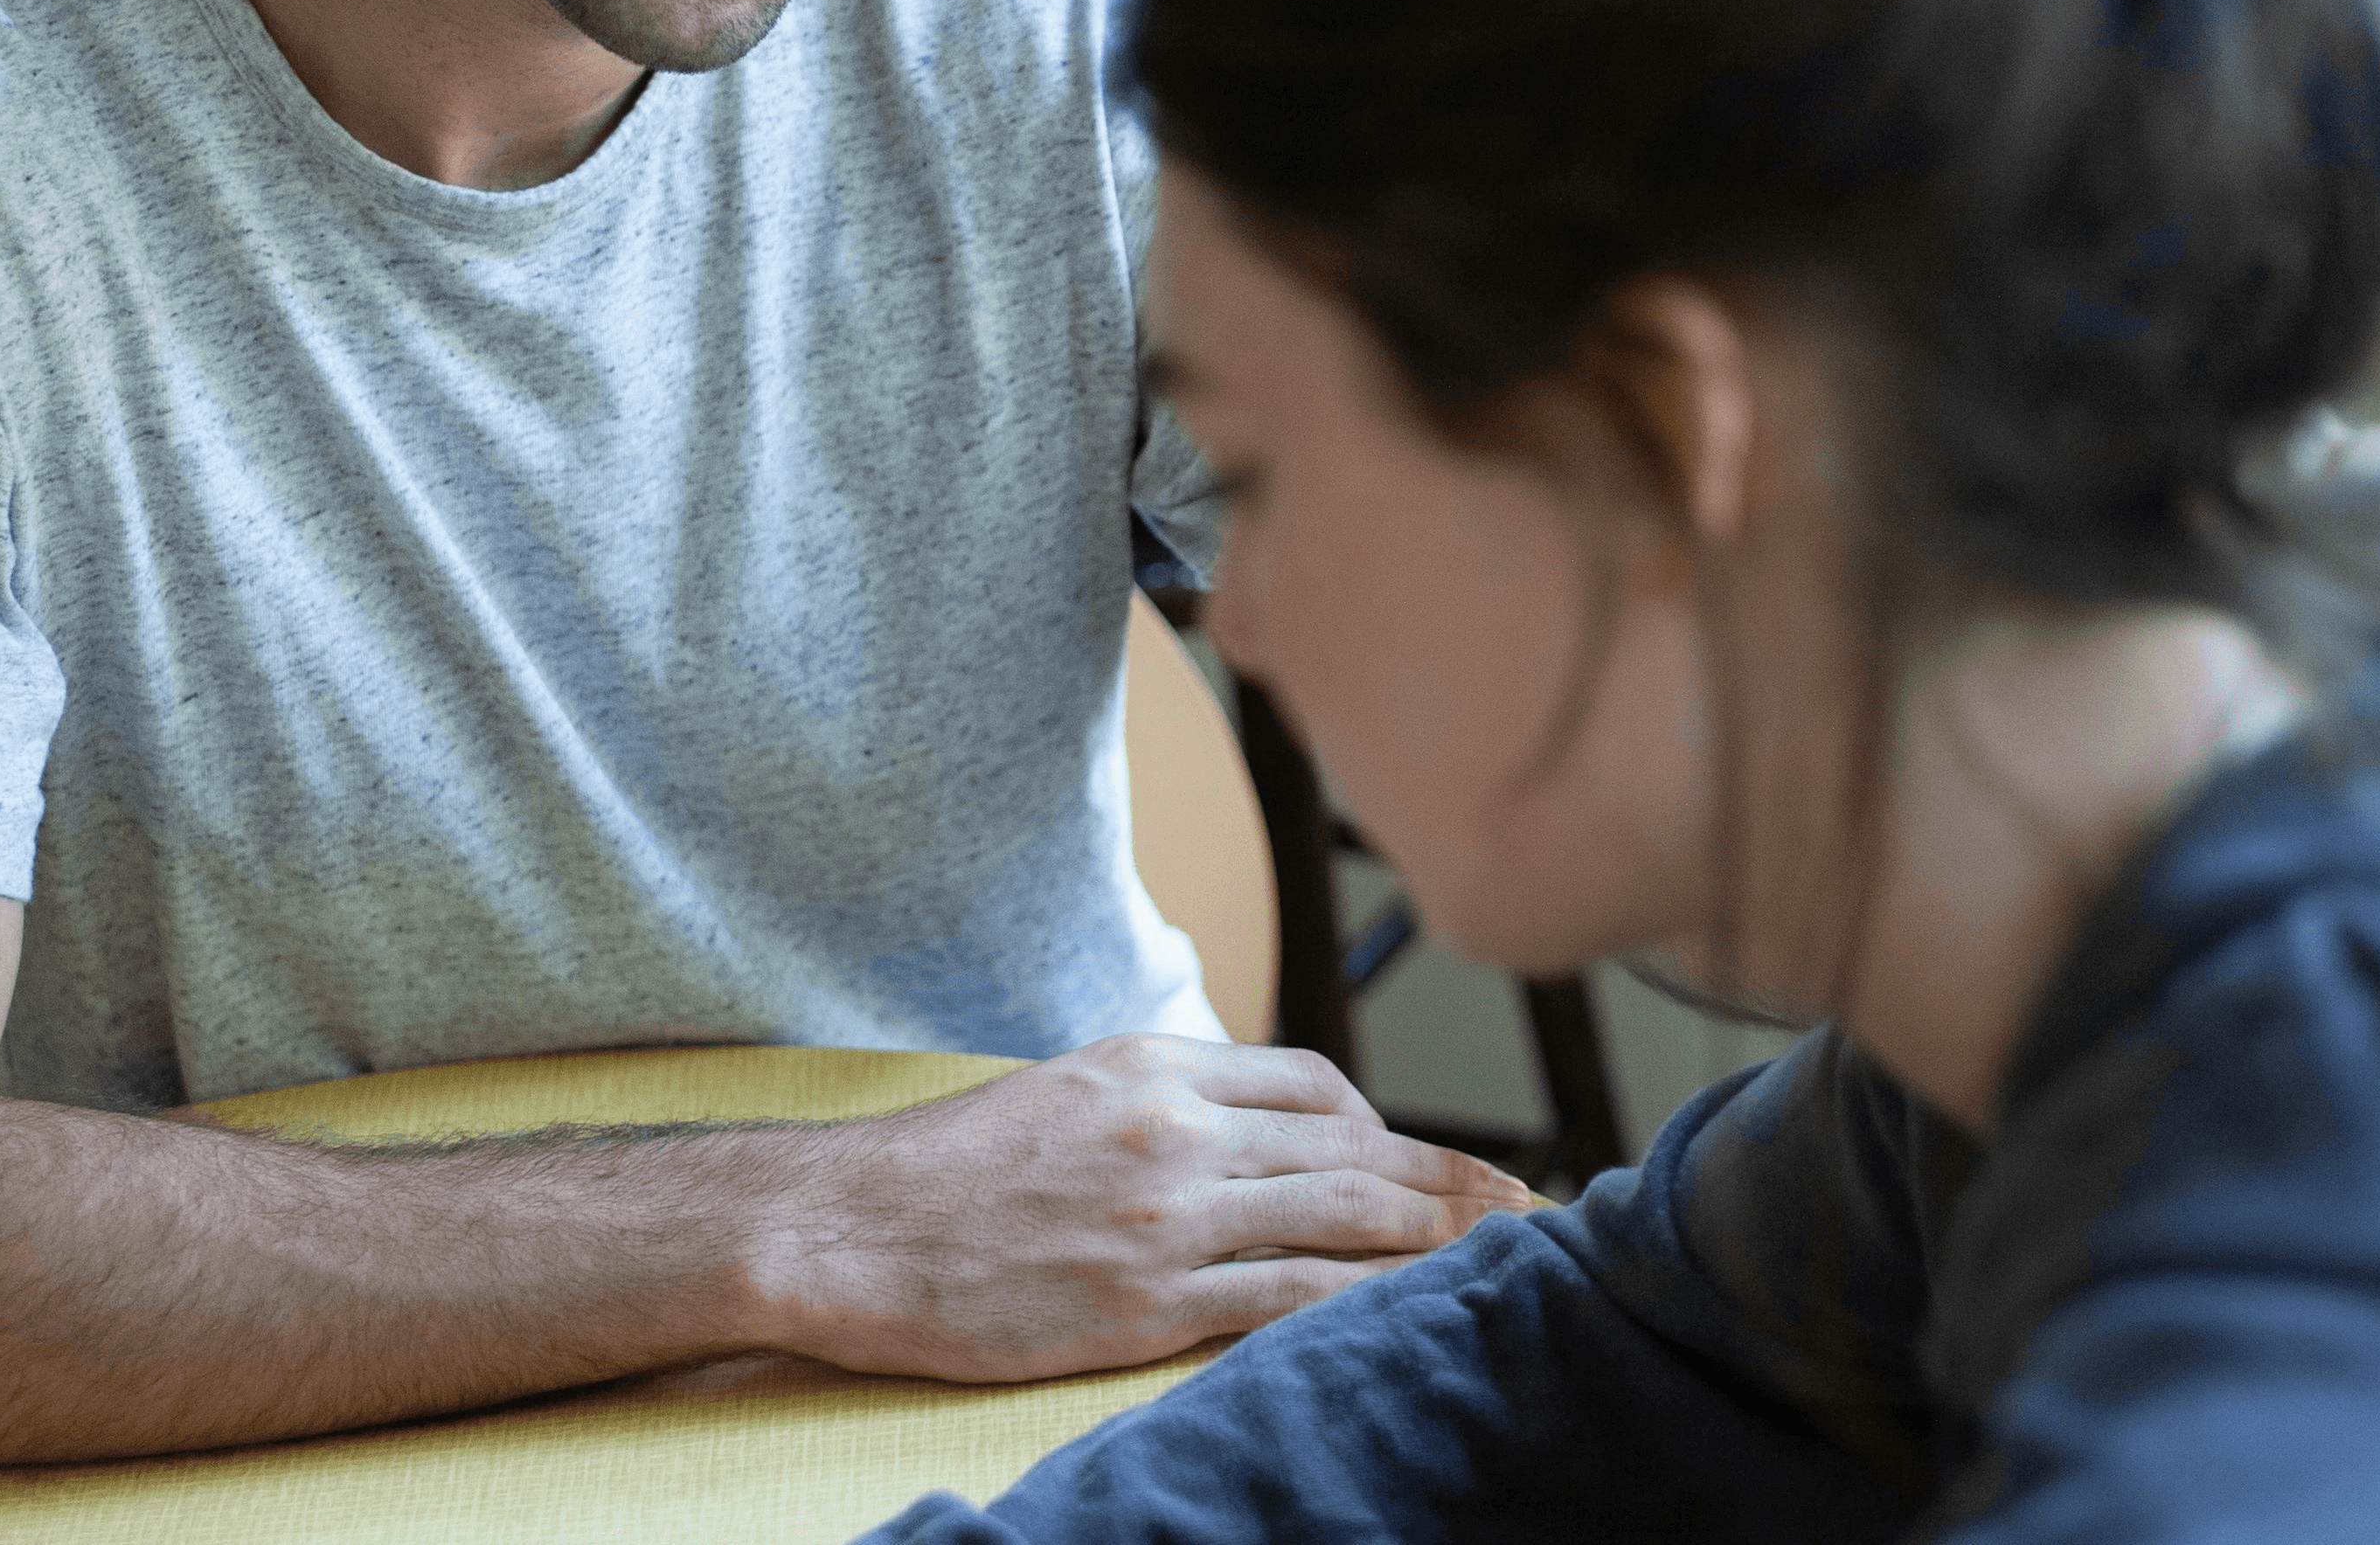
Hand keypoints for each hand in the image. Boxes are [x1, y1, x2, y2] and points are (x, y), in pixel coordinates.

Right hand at [748, 1033, 1534, 1381]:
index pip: (1312, 1083)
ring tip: (1504, 1255)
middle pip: (1351, 1148)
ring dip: (1437, 1237)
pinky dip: (1366, 1301)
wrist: (850, 1228)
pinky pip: (1288, 1298)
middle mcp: (1175, 1128)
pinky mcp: (1146, 1300)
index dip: (1389, 1123)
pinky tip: (1414, 1314)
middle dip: (1450, 1178)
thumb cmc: (949, 1170)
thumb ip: (1164, 1101)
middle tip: (1528, 1203)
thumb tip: (1248, 1127)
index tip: (1436, 1158)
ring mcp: (1166, 1215)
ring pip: (1341, 1218)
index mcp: (1155, 1065)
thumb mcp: (1069, 1091)